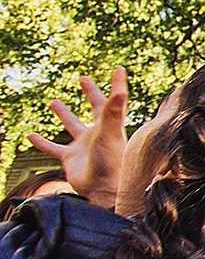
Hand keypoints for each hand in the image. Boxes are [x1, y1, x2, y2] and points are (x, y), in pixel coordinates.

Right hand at [27, 68, 129, 209]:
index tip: (118, 69)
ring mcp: (83, 145)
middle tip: (83, 79)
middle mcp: (98, 133)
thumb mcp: (111, 134)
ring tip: (54, 101)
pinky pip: (53, 148)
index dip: (116, 85)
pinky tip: (30, 135)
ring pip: (72, 126)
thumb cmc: (111, 162)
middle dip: (91, 93)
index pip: (113, 101)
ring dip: (64, 114)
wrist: (102, 189)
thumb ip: (113, 113)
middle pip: (95, 108)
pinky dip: (42, 143)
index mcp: (110, 125)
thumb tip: (120, 91)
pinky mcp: (70, 158)